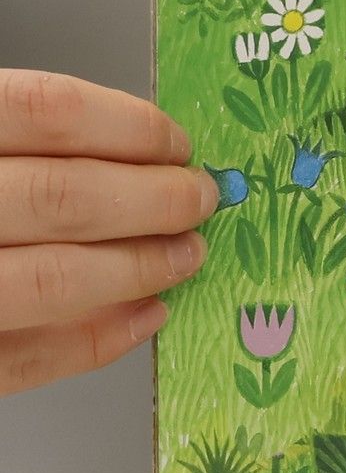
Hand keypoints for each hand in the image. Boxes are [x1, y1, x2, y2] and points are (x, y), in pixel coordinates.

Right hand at [0, 71, 214, 395]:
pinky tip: (142, 318)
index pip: (44, 113)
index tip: (177, 143)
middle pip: (62, 198)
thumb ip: (13, 137)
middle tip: (200, 201)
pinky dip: (92, 344)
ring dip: (137, 271)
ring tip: (184, 257)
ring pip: (50, 283)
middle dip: (153, 202)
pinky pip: (18, 360)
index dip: (129, 127)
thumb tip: (126, 149)